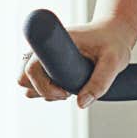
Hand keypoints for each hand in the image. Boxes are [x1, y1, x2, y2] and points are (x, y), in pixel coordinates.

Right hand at [18, 18, 136, 108]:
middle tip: (68, 90)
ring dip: (45, 91)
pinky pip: (35, 83)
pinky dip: (47, 90)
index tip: (65, 91)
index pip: (31, 66)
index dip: (43, 85)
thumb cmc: (112, 42)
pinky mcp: (47, 64)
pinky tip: (66, 86)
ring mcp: (44, 57)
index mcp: (56, 42)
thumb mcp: (113, 61)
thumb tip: (81, 104)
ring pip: (27, 82)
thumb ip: (100, 82)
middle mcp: (44, 48)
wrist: (112, 33)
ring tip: (69, 87)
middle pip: (23, 77)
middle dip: (43, 91)